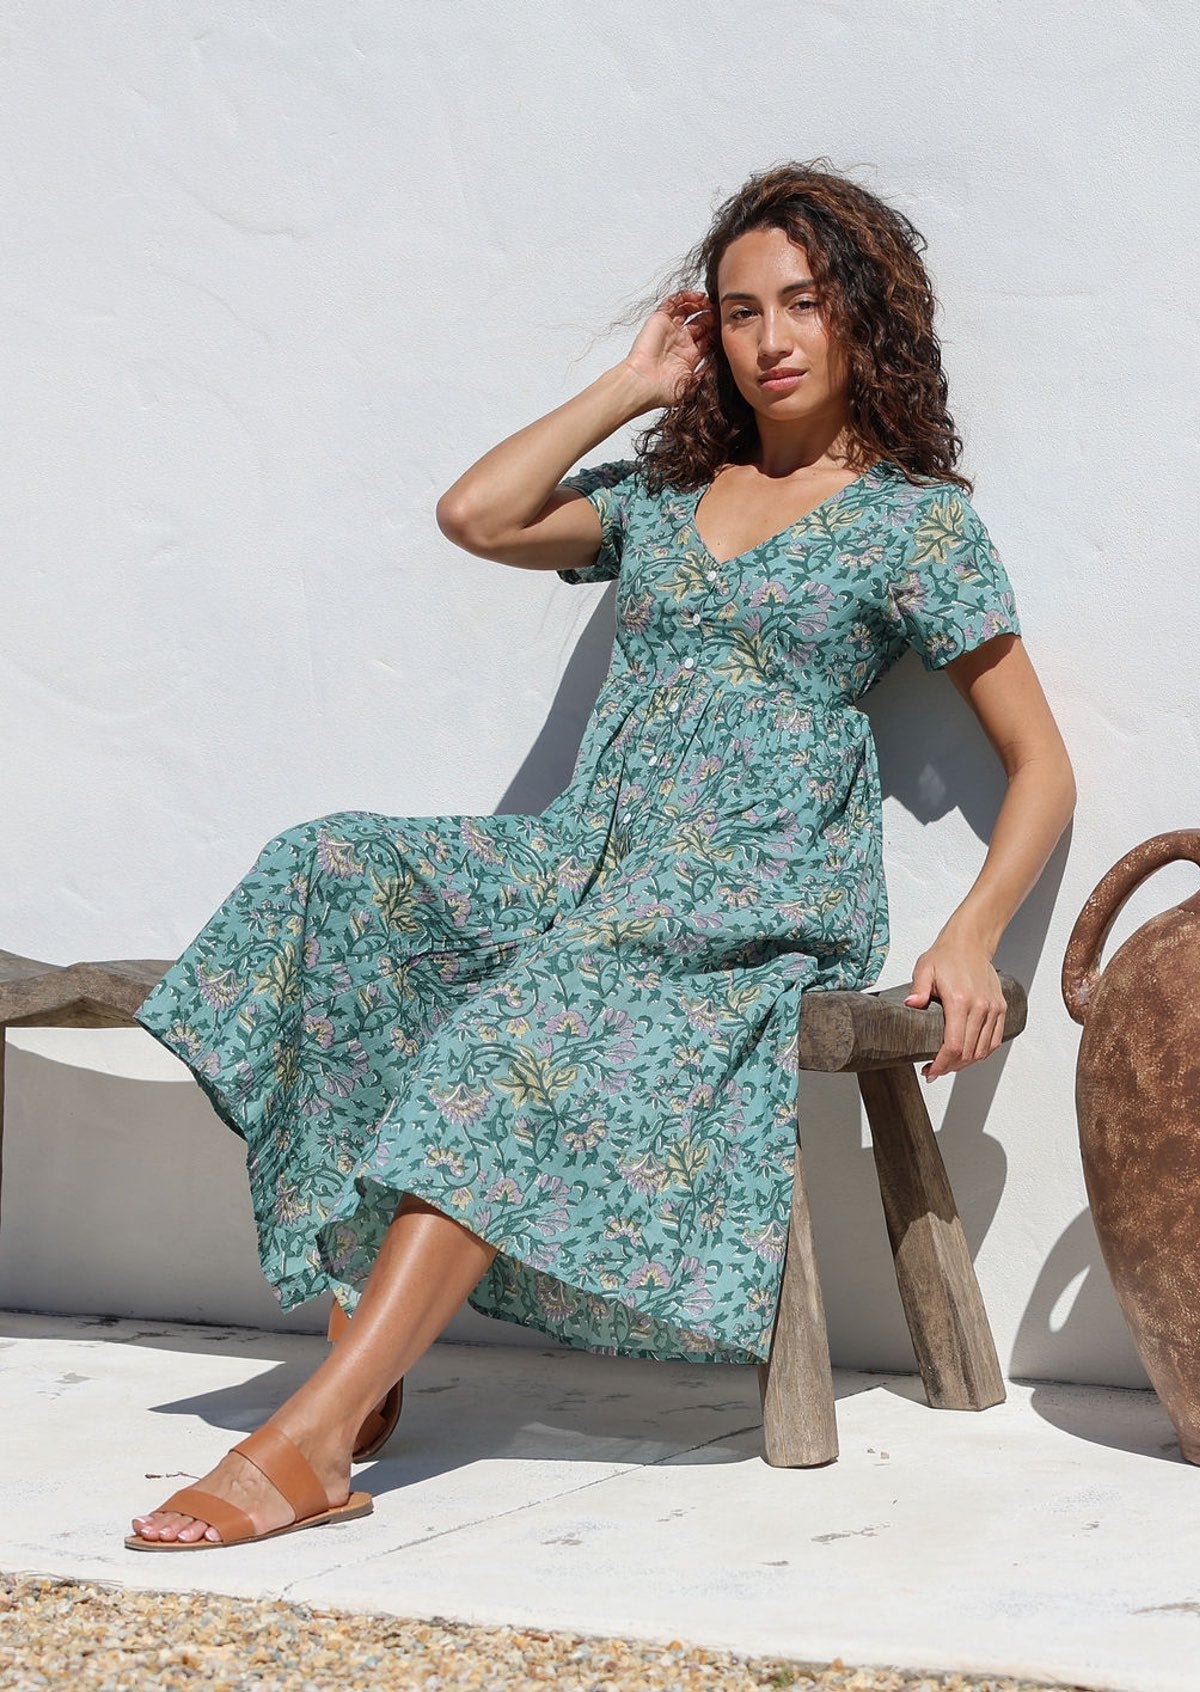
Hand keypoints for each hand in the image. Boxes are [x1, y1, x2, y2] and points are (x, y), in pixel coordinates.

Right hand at [622, 290, 714, 408]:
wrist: (643, 383)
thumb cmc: (662, 389)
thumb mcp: (692, 386)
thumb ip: (706, 375)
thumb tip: (721, 369)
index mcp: (689, 356)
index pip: (707, 337)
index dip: (717, 330)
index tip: (726, 325)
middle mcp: (680, 342)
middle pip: (700, 322)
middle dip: (710, 316)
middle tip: (719, 311)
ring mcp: (670, 330)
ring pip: (687, 310)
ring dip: (699, 304)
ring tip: (708, 302)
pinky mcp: (659, 320)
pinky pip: (672, 302)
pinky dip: (684, 296)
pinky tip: (696, 297)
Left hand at [904, 939, 1007, 1081]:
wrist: (971, 942)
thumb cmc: (947, 955)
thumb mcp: (924, 968)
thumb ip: (918, 989)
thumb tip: (911, 1005)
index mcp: (960, 1001)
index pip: (954, 1045)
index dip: (942, 1064)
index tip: (930, 1071)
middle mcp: (980, 1007)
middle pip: (969, 1053)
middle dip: (950, 1067)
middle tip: (934, 1070)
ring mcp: (993, 1009)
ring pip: (983, 1050)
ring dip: (966, 1063)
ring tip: (948, 1064)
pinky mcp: (1000, 1008)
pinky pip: (994, 1040)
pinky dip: (982, 1053)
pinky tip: (967, 1055)